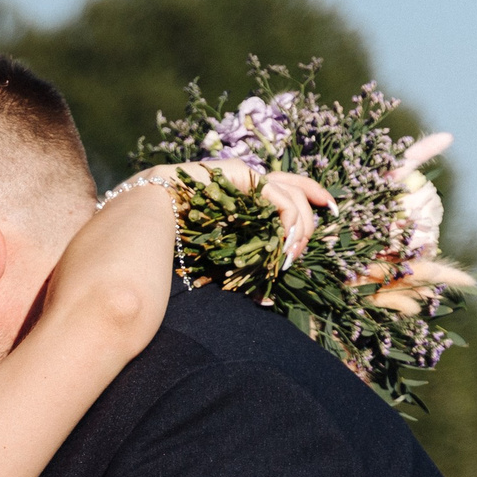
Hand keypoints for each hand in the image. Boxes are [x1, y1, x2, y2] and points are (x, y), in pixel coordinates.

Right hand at [134, 161, 335, 265]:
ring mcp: (245, 173)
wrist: (145, 214)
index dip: (312, 196)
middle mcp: (247, 178)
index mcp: (242, 191)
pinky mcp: (242, 174)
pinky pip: (278, 197)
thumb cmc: (172, 236)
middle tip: (304, 248)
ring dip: (300, 226)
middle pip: (296, 187)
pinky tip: (286, 241)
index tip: (331, 211)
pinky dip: (288, 220)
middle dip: (311, 216)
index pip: (287, 187)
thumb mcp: (218, 251)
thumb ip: (240, 262)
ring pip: (291, 194)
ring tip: (292, 254)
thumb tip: (266, 302)